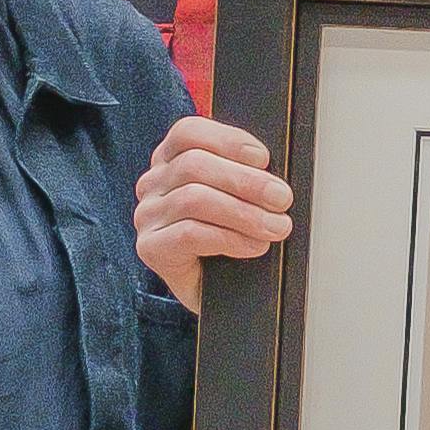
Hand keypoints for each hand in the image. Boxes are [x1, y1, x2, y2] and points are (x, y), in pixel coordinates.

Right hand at [136, 116, 295, 300]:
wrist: (222, 296)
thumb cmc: (231, 240)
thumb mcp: (239, 199)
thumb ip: (246, 176)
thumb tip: (273, 171)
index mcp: (171, 159)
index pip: (189, 133)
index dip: (227, 140)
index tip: (263, 158)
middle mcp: (153, 184)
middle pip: (194, 165)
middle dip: (246, 181)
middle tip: (282, 199)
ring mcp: (147, 216)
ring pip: (194, 199)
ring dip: (244, 212)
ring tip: (275, 227)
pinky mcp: (150, 248)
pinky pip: (189, 234)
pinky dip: (229, 238)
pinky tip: (253, 246)